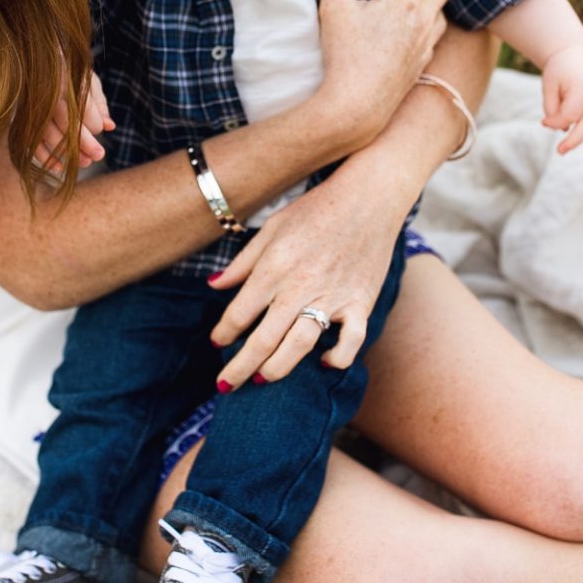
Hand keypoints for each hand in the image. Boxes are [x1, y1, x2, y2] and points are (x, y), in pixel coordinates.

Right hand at [38, 72, 112, 171]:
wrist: (35, 64)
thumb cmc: (68, 72)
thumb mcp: (87, 80)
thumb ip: (99, 103)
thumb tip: (109, 127)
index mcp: (64, 74)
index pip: (80, 102)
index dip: (92, 120)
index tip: (100, 128)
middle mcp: (45, 89)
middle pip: (65, 120)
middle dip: (83, 141)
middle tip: (99, 155)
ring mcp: (30, 104)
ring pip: (47, 132)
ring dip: (66, 152)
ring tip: (86, 162)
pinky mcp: (20, 118)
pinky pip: (29, 140)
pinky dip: (43, 156)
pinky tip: (59, 167)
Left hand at [203, 173, 403, 387]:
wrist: (368, 196)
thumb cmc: (316, 210)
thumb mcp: (271, 228)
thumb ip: (242, 262)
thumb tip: (214, 286)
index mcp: (274, 266)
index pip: (239, 312)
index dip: (223, 333)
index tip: (217, 344)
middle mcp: (300, 285)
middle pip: (263, 338)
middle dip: (239, 367)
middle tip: (225, 386)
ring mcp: (333, 296)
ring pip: (299, 345)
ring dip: (277, 368)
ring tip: (263, 379)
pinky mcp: (361, 302)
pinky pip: (350, 341)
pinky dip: (337, 358)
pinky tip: (323, 363)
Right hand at [310, 0, 451, 152]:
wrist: (357, 105)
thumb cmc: (344, 55)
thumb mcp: (332, 6)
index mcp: (407, 1)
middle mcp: (425, 20)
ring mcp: (427, 44)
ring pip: (443, 11)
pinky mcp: (423, 63)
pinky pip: (436, 35)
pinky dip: (430, 22)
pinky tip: (412, 27)